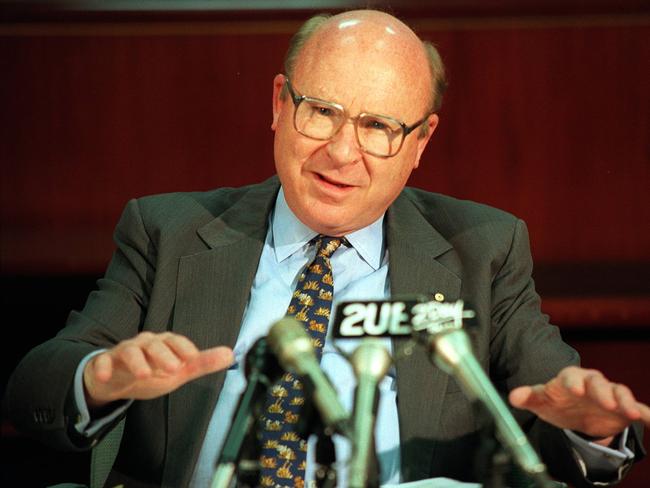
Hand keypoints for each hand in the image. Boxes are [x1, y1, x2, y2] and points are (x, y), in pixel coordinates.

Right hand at [83, 332, 233, 408]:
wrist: (119, 379)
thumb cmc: (154, 370)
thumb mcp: (179, 370)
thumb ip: (203, 363)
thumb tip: (230, 354)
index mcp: (164, 343)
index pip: (176, 340)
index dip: (185, 348)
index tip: (193, 358)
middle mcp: (145, 343)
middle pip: (154, 344)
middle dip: (163, 355)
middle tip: (173, 369)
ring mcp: (124, 352)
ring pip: (129, 351)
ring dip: (136, 361)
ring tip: (143, 374)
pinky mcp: (105, 363)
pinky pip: (102, 362)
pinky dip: (103, 368)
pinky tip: (105, 377)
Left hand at [509, 366, 649, 443]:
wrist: (573, 412)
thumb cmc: (556, 401)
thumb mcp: (541, 400)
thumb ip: (528, 397)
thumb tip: (513, 397)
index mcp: (569, 378)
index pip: (571, 376)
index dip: (573, 382)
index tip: (575, 391)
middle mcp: (591, 383)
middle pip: (598, 383)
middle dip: (603, 392)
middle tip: (608, 403)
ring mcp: (608, 394)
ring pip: (619, 393)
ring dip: (625, 402)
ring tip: (632, 413)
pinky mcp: (622, 407)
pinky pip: (637, 407)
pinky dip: (645, 412)